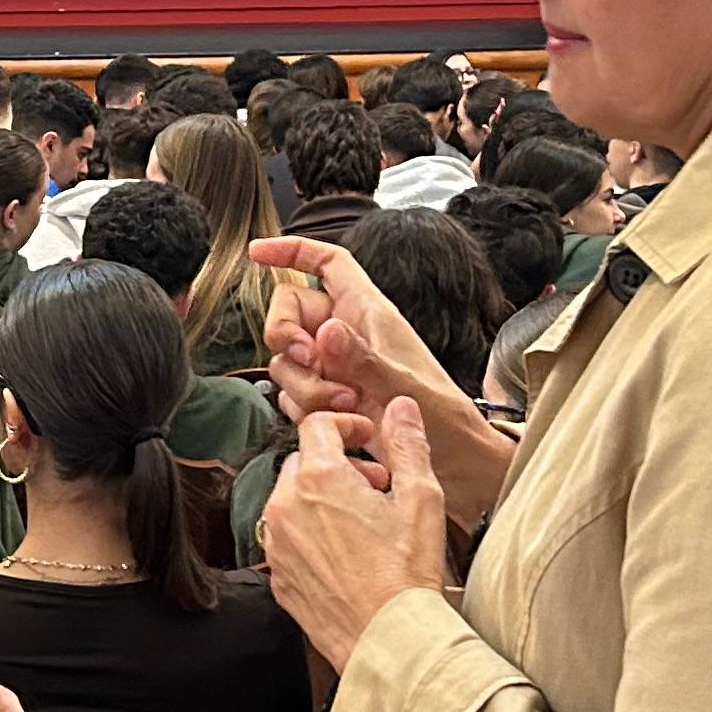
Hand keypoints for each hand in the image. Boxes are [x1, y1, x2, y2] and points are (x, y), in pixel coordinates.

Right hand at [252, 235, 445, 430]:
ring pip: (285, 358)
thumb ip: (363, 359)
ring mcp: (334, 366)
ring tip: (343, 405)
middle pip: (290, 310)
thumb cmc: (444, 416)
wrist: (452, 462)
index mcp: (368, 312)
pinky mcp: (327, 397)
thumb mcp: (405, 385)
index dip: (293, 250)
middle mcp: (346, 334)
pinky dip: (304, 410)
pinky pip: (291, 394)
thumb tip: (326, 331)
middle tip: (307, 362)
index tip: (258, 252)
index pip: (327, 263)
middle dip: (285, 338)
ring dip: (303, 385)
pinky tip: (338, 422)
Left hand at [266, 398, 450, 672]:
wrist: (388, 639)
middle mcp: (286, 506)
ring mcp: (277, 544)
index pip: (318, 426)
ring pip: (292, 501)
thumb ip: (407, 444)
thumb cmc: (406, 573)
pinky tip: (347, 554)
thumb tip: (400, 407)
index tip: (367, 438)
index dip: (346, 425)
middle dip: (339, 465)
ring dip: (323, 500)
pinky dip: (311, 535)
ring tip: (363, 522)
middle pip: (304, 463)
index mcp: (318, 478)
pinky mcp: (278, 576)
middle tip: (377, 486)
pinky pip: (288, 539)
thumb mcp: (420, 498)